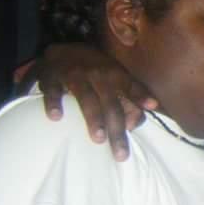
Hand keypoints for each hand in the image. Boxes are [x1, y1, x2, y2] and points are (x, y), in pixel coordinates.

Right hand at [36, 43, 155, 160]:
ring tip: (99, 139)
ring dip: (93, 118)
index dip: (140, 96)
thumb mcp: (114, 76)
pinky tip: (56, 117)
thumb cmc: (94, 69)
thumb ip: (128, 98)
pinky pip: (52, 91)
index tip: (152, 107)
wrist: (60, 50)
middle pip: (110, 103)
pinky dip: (54, 102)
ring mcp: (74, 75)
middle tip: (121, 153)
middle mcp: (97, 74)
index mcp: (114, 73)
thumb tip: (137, 123)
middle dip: (117, 128)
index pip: (130, 86)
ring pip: (86, 98)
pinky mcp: (51, 77)